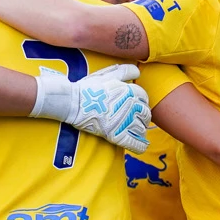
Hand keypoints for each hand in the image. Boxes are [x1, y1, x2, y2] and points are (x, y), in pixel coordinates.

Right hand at [31, 64, 152, 152]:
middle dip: (142, 117)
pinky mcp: (117, 135)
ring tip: (135, 132)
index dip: (140, 102)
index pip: (144, 98)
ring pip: (141, 129)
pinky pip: (135, 143)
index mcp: (130, 91)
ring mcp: (124, 121)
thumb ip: (123, 72)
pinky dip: (139, 146)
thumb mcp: (106, 75)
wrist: (73, 102)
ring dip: (139, 130)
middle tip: (135, 120)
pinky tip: (140, 146)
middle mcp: (131, 106)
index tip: (135, 107)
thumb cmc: (88, 88)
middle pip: (145, 114)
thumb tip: (138, 72)